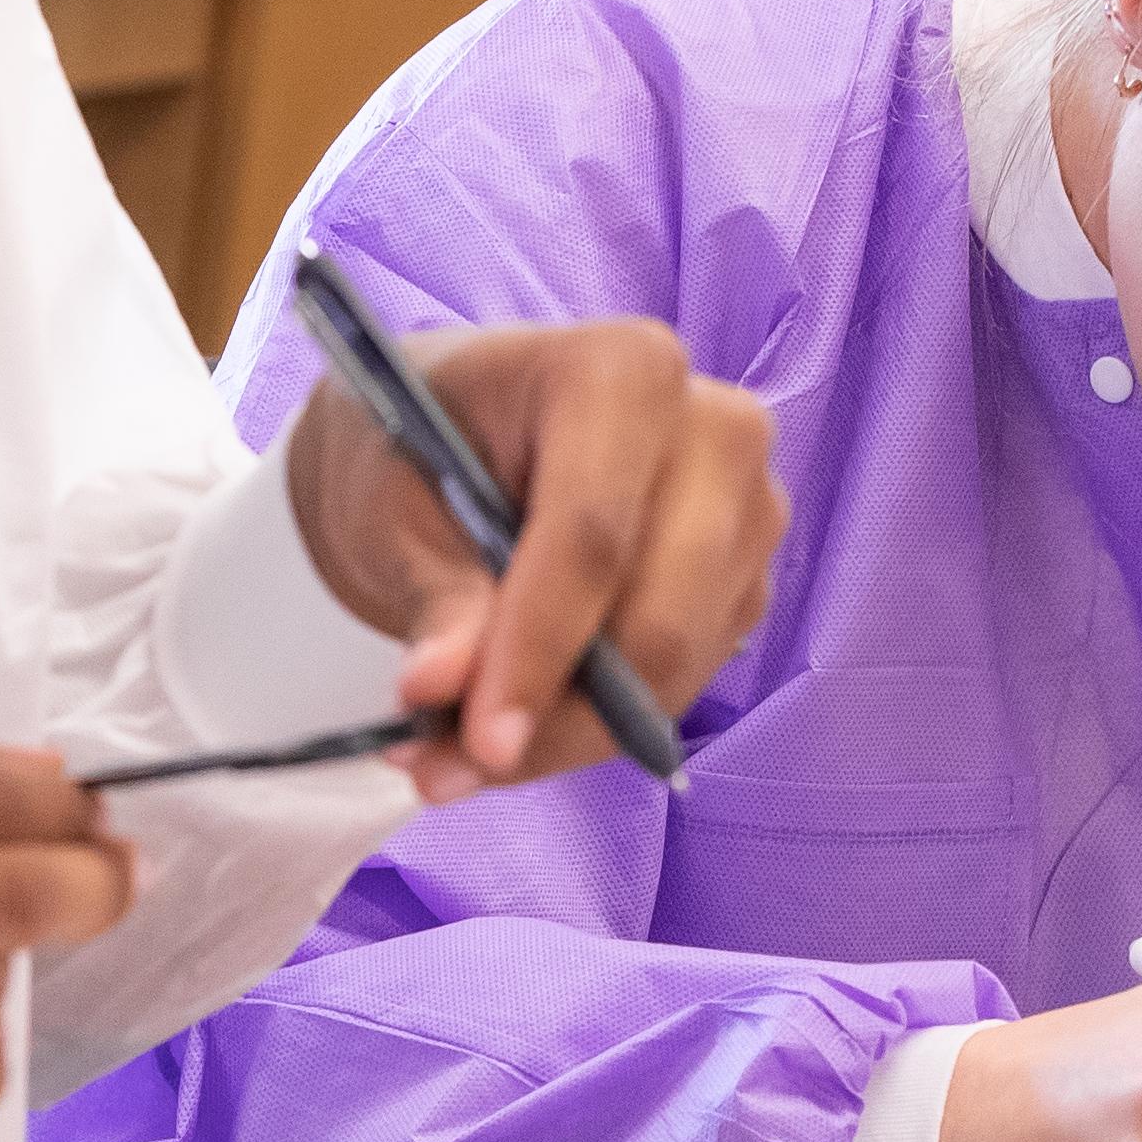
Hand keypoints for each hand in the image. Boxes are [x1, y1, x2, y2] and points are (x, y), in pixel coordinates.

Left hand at [283, 315, 785, 799]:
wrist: (465, 437)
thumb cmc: (423, 442)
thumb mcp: (392, 505)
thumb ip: (434, 595)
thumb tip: (441, 689)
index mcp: (622, 370)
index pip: (592, 534)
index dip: (537, 650)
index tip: (477, 742)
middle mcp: (715, 429)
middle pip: (658, 615)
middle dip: (556, 715)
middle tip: (448, 771)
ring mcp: (749, 508)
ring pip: (677, 665)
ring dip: (569, 735)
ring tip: (456, 758)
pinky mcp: (747, 579)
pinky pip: (683, 683)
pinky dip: (597, 725)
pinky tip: (519, 724)